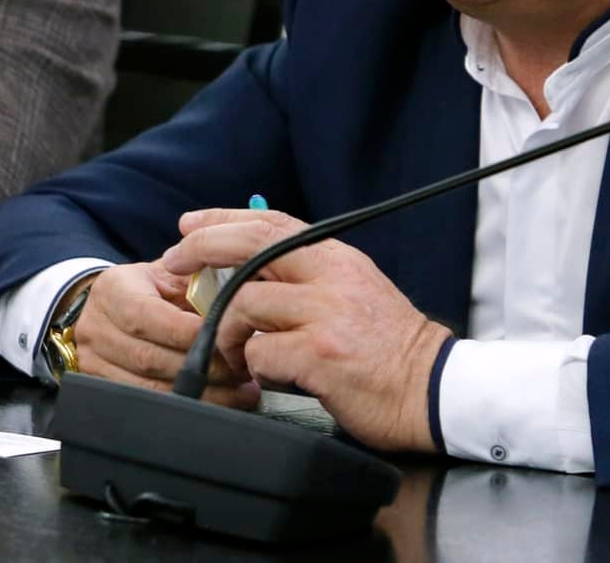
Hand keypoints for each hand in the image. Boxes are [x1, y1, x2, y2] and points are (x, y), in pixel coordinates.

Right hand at [72, 261, 258, 409]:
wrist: (113, 308)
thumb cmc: (151, 289)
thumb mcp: (171, 274)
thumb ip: (197, 285)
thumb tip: (236, 304)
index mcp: (112, 290)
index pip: (146, 316)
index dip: (186, 333)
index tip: (225, 341)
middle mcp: (95, 327)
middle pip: (148, 358)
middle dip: (201, 369)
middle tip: (242, 371)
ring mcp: (93, 362)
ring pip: (148, 389)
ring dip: (200, 395)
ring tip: (238, 392)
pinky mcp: (101, 389)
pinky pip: (147, 405)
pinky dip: (185, 407)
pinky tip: (216, 402)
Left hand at [160, 207, 451, 452]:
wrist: (435, 391)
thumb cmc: (392, 349)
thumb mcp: (356, 291)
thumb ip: (309, 276)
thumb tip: (249, 268)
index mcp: (338, 258)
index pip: (270, 222)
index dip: (222, 219)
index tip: (189, 225)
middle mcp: (331, 276)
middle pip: (249, 246)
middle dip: (201, 249)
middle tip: (173, 263)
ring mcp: (324, 314)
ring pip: (244, 303)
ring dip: (227, 330)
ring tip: (235, 353)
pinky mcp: (318, 354)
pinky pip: (259, 354)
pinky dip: (254, 367)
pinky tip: (267, 376)